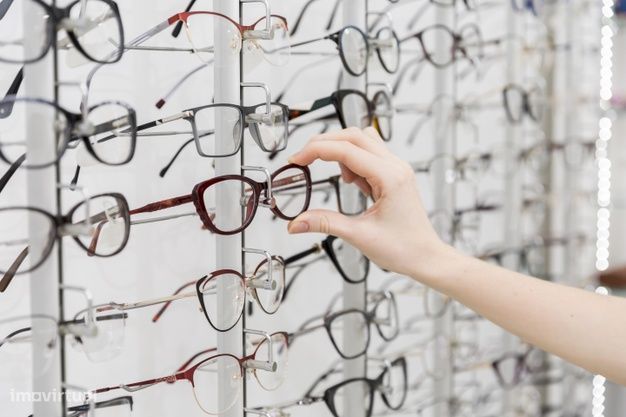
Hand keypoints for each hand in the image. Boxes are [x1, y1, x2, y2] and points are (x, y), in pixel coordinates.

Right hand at [287, 127, 450, 279]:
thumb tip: (296, 222)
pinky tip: (352, 183)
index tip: (296, 160)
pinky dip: (353, 161)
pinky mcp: (394, 175)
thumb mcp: (360, 236)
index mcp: (390, 177)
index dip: (316, 151)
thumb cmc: (404, 248)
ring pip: (362, 140)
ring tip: (340, 180)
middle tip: (303, 160)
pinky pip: (369, 154)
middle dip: (324, 144)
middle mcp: (395, 166)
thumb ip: (325, 223)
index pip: (346, 149)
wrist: (426, 257)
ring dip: (341, 150)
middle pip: (353, 136)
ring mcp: (396, 168)